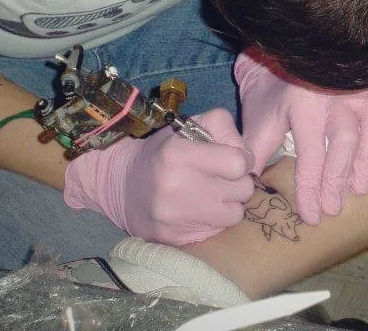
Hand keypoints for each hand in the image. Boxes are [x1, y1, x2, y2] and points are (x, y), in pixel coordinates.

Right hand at [63, 107, 253, 245]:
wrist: (121, 185)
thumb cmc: (163, 152)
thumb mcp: (187, 127)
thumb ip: (222, 128)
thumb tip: (246, 156)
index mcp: (178, 153)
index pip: (238, 164)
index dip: (241, 160)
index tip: (232, 160)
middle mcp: (177, 187)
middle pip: (242, 190)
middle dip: (237, 182)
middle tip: (222, 178)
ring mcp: (175, 218)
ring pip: (235, 214)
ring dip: (228, 204)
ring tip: (211, 195)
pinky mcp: (175, 240)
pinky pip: (217, 231)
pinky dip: (214, 221)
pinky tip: (198, 211)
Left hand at [235, 49, 367, 224]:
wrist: (278, 59)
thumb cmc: (268, 97)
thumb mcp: (258, 123)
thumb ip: (254, 154)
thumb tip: (249, 188)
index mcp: (301, 102)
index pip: (311, 152)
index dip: (311, 186)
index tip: (311, 215)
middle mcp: (331, 92)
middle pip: (345, 138)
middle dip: (340, 177)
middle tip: (334, 208)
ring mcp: (354, 86)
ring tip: (360, 187)